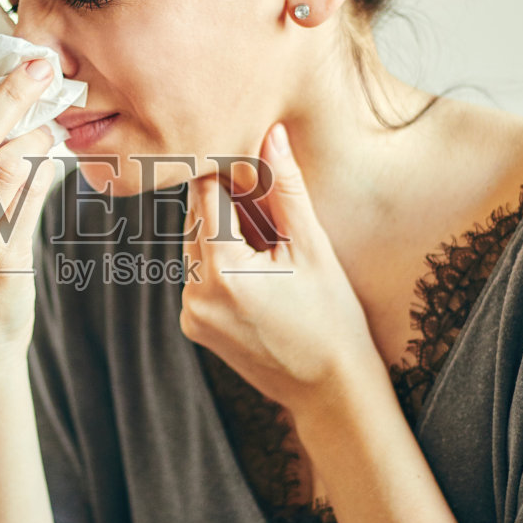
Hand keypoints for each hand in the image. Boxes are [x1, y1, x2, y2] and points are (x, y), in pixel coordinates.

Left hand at [179, 123, 378, 410]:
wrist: (331, 389)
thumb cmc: (332, 317)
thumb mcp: (312, 247)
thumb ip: (285, 188)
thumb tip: (272, 133)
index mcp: (222, 269)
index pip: (207, 194)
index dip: (229, 173)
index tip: (248, 162)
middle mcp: (195, 292)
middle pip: (197, 220)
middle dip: (228, 207)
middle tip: (270, 215)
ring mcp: (190, 313)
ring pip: (196, 248)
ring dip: (224, 236)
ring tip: (270, 250)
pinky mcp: (194, 328)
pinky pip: (199, 278)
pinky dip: (221, 266)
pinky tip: (260, 277)